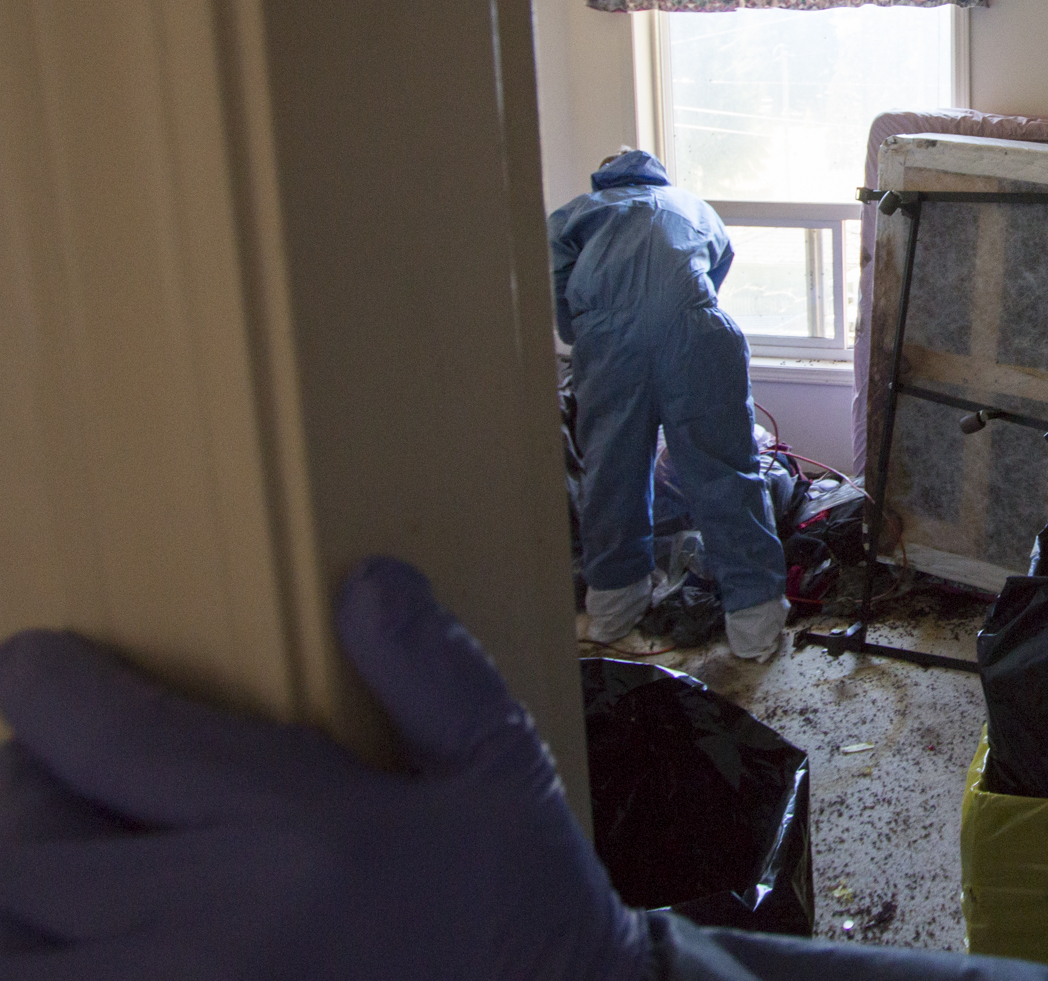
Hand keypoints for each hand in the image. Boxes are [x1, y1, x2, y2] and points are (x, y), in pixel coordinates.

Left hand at [0, 557, 650, 980]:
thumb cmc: (522, 914)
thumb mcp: (502, 774)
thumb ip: (431, 672)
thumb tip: (366, 579)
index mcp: (297, 830)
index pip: (112, 738)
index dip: (46, 685)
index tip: (34, 661)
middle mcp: (213, 926)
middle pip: (28, 846)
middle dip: (22, 789)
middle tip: (50, 767)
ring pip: (11, 948)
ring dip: (17, 899)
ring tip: (59, 869)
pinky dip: (43, 958)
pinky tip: (76, 939)